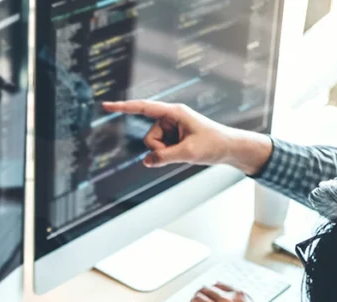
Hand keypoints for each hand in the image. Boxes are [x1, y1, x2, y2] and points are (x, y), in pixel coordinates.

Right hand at [100, 101, 271, 174]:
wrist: (230, 148)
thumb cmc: (214, 144)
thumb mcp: (188, 153)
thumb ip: (164, 158)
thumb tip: (146, 162)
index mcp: (174, 112)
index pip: (143, 108)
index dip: (123, 107)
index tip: (105, 105)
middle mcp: (170, 117)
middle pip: (149, 137)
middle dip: (160, 149)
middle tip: (180, 151)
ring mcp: (171, 128)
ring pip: (154, 145)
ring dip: (166, 153)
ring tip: (186, 151)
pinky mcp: (173, 137)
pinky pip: (160, 149)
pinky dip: (169, 154)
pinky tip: (184, 152)